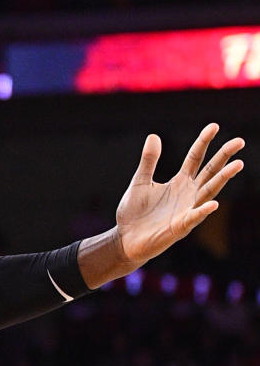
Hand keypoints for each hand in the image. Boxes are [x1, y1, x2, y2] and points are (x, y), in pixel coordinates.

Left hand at [115, 123, 243, 265]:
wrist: (126, 239)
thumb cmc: (136, 212)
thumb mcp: (140, 181)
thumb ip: (149, 161)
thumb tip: (154, 135)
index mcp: (179, 183)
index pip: (196, 158)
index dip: (204, 142)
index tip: (215, 126)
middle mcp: (188, 195)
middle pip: (209, 172)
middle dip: (224, 157)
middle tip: (239, 141)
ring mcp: (186, 210)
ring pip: (208, 192)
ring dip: (222, 179)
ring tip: (237, 165)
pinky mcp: (179, 228)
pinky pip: (193, 218)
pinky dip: (202, 211)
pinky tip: (213, 204)